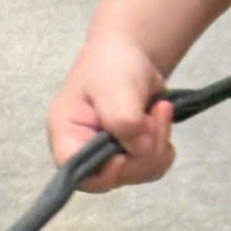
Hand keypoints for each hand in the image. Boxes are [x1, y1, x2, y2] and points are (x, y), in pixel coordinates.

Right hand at [46, 35, 174, 192]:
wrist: (128, 53)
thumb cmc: (111, 65)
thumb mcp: (115, 87)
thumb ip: (122, 120)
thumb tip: (140, 150)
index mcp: (66, 134)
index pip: (76, 172)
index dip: (104, 173)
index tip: (125, 153)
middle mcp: (83, 152)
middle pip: (115, 176)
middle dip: (144, 148)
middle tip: (157, 113)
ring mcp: (108, 156)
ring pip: (139, 172)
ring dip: (159, 143)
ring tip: (160, 110)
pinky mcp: (130, 154)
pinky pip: (154, 166)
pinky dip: (164, 145)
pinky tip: (161, 119)